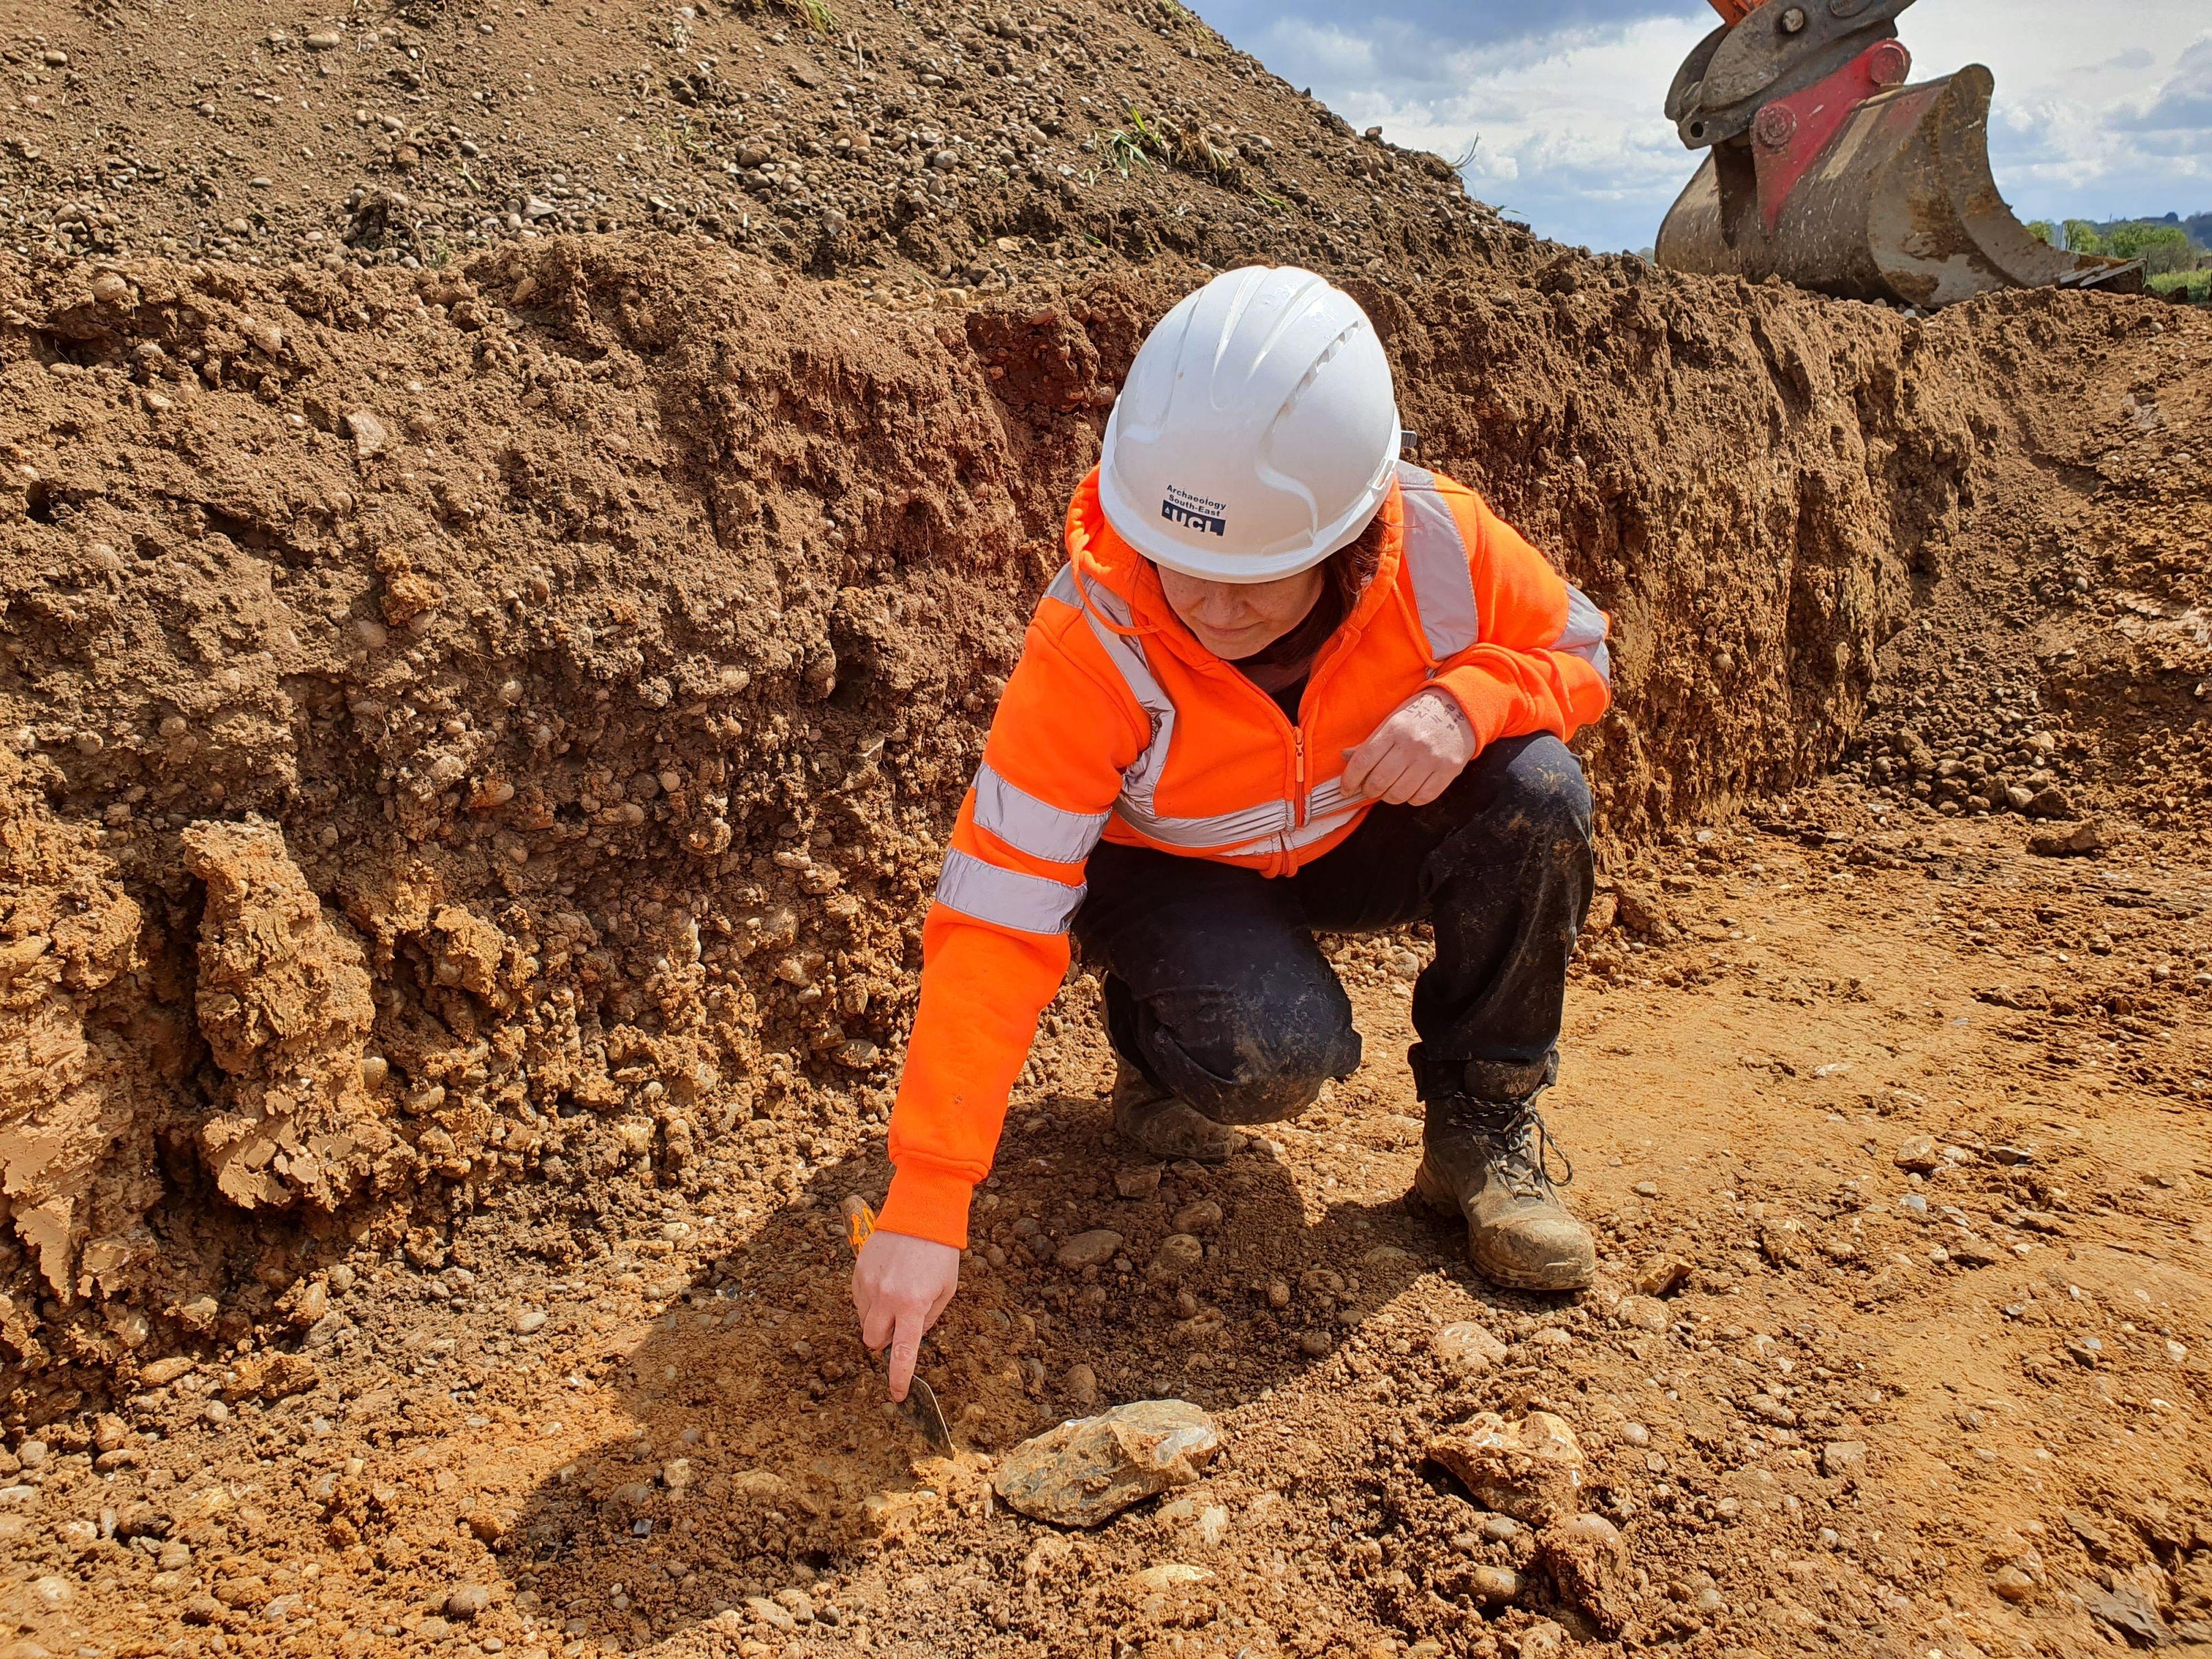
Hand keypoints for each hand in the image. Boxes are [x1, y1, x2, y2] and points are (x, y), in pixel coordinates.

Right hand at [851, 1228, 960, 1401]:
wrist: (920, 1211)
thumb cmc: (940, 1251)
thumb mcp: (947, 1289)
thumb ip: (930, 1318)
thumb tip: (912, 1336)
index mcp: (913, 1305)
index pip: (903, 1353)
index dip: (899, 1378)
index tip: (898, 1395)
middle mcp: (887, 1298)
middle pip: (873, 1341)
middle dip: (885, 1340)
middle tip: (900, 1323)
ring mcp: (869, 1285)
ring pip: (864, 1322)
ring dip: (877, 1319)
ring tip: (895, 1295)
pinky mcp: (858, 1272)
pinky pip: (858, 1301)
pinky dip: (869, 1301)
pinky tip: (885, 1283)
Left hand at [1341, 687, 1476, 805]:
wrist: (1461, 708)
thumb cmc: (1422, 715)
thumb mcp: (1393, 719)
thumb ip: (1370, 741)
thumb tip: (1345, 756)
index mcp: (1395, 728)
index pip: (1363, 761)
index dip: (1350, 779)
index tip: (1346, 788)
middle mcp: (1412, 744)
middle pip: (1379, 781)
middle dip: (1368, 790)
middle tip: (1368, 789)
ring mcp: (1431, 759)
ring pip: (1399, 794)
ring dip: (1388, 797)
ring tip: (1388, 790)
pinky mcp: (1448, 770)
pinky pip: (1422, 797)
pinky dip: (1411, 799)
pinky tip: (1409, 790)